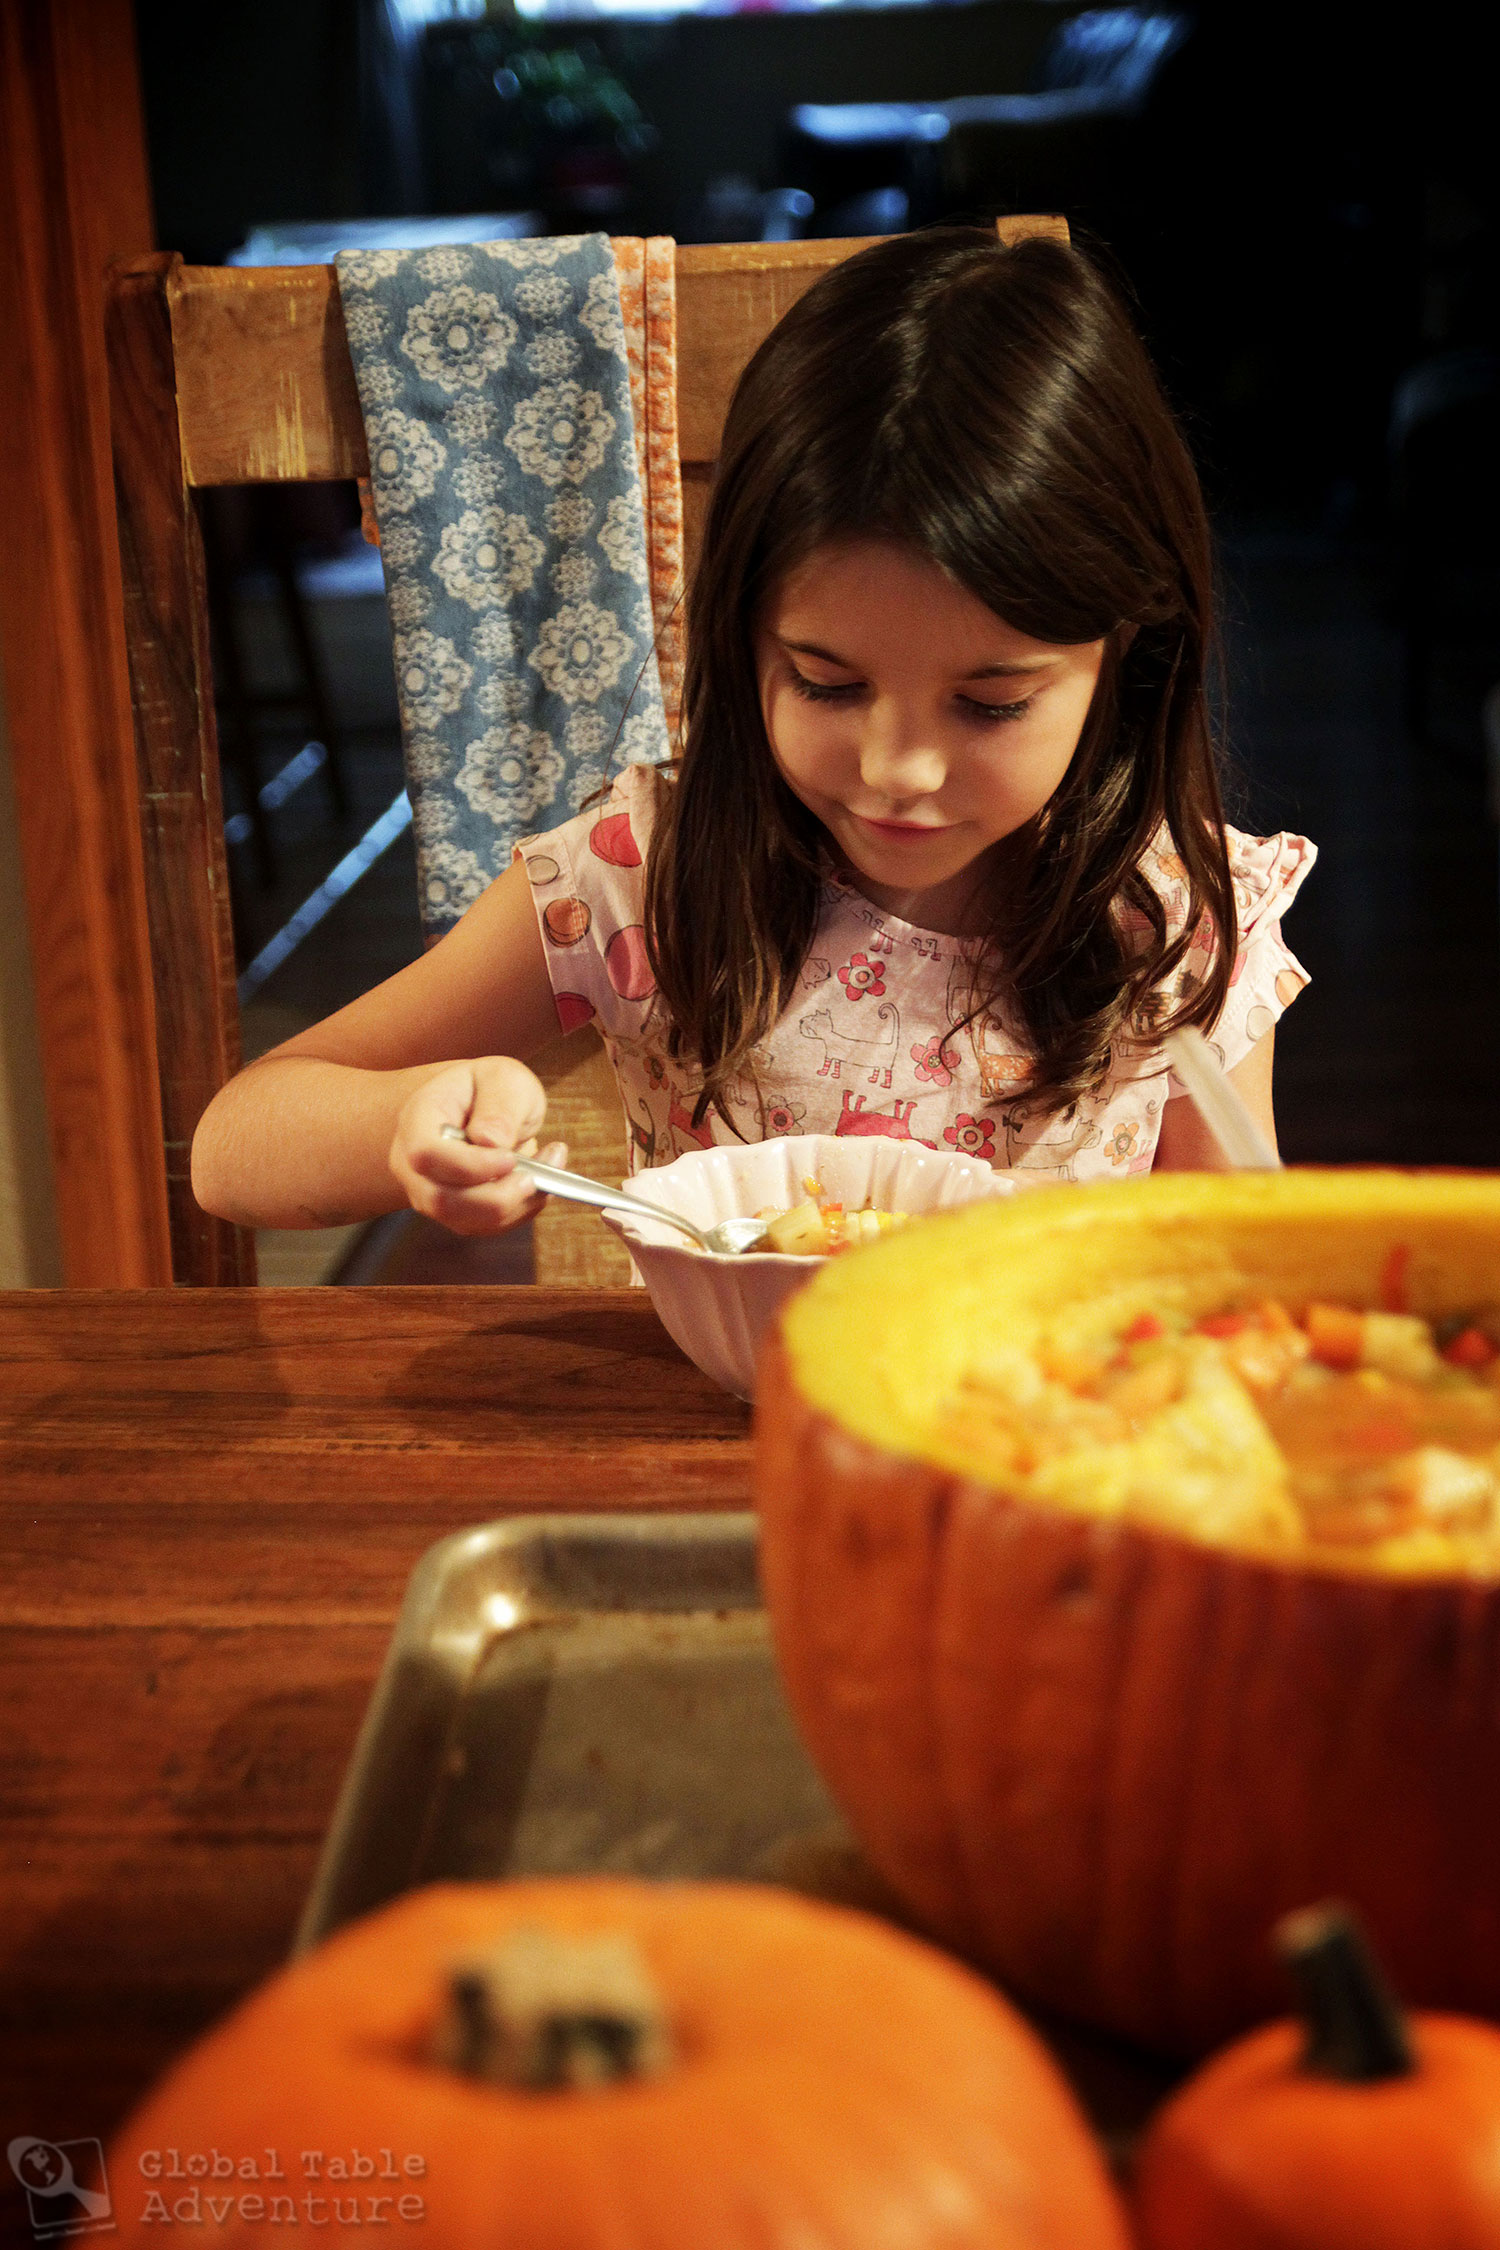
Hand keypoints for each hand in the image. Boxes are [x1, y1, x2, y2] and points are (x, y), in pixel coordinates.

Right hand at [389, 1058, 567, 1235]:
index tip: (510, 1158)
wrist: (480, 1106)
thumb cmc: (489, 1088)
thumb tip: (491, 1142)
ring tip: (548, 1166)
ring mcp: (430, 1193)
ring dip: (516, 1203)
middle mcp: (413, 1164)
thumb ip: (498, 1106)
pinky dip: (521, 1209)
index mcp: (417, 1120)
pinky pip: (487, 1226)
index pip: (425, 1155)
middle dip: (497, 1197)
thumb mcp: (503, 1078)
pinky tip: (539, 1180)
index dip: (468, 1165)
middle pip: (442, 1200)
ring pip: (467, 1221)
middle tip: (536, 1176)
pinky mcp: (456, 1212)